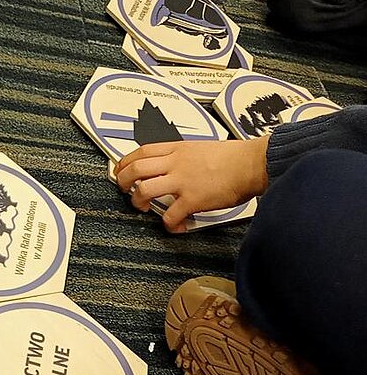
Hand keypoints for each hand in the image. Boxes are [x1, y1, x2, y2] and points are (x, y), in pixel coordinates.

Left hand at [114, 137, 269, 232]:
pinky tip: (174, 226)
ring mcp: (182, 181)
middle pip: (135, 169)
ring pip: (144, 190)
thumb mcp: (200, 148)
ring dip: (138, 202)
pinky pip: (170, 215)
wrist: (253, 163)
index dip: (125, 162)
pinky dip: (168, 224)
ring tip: (143, 208)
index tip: (120, 170)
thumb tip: (172, 166)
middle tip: (124, 190)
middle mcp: (175, 163)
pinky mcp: (193, 199)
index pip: (141, 152)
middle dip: (123, 181)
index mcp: (177, 149)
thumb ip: (182, 156)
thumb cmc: (233, 157)